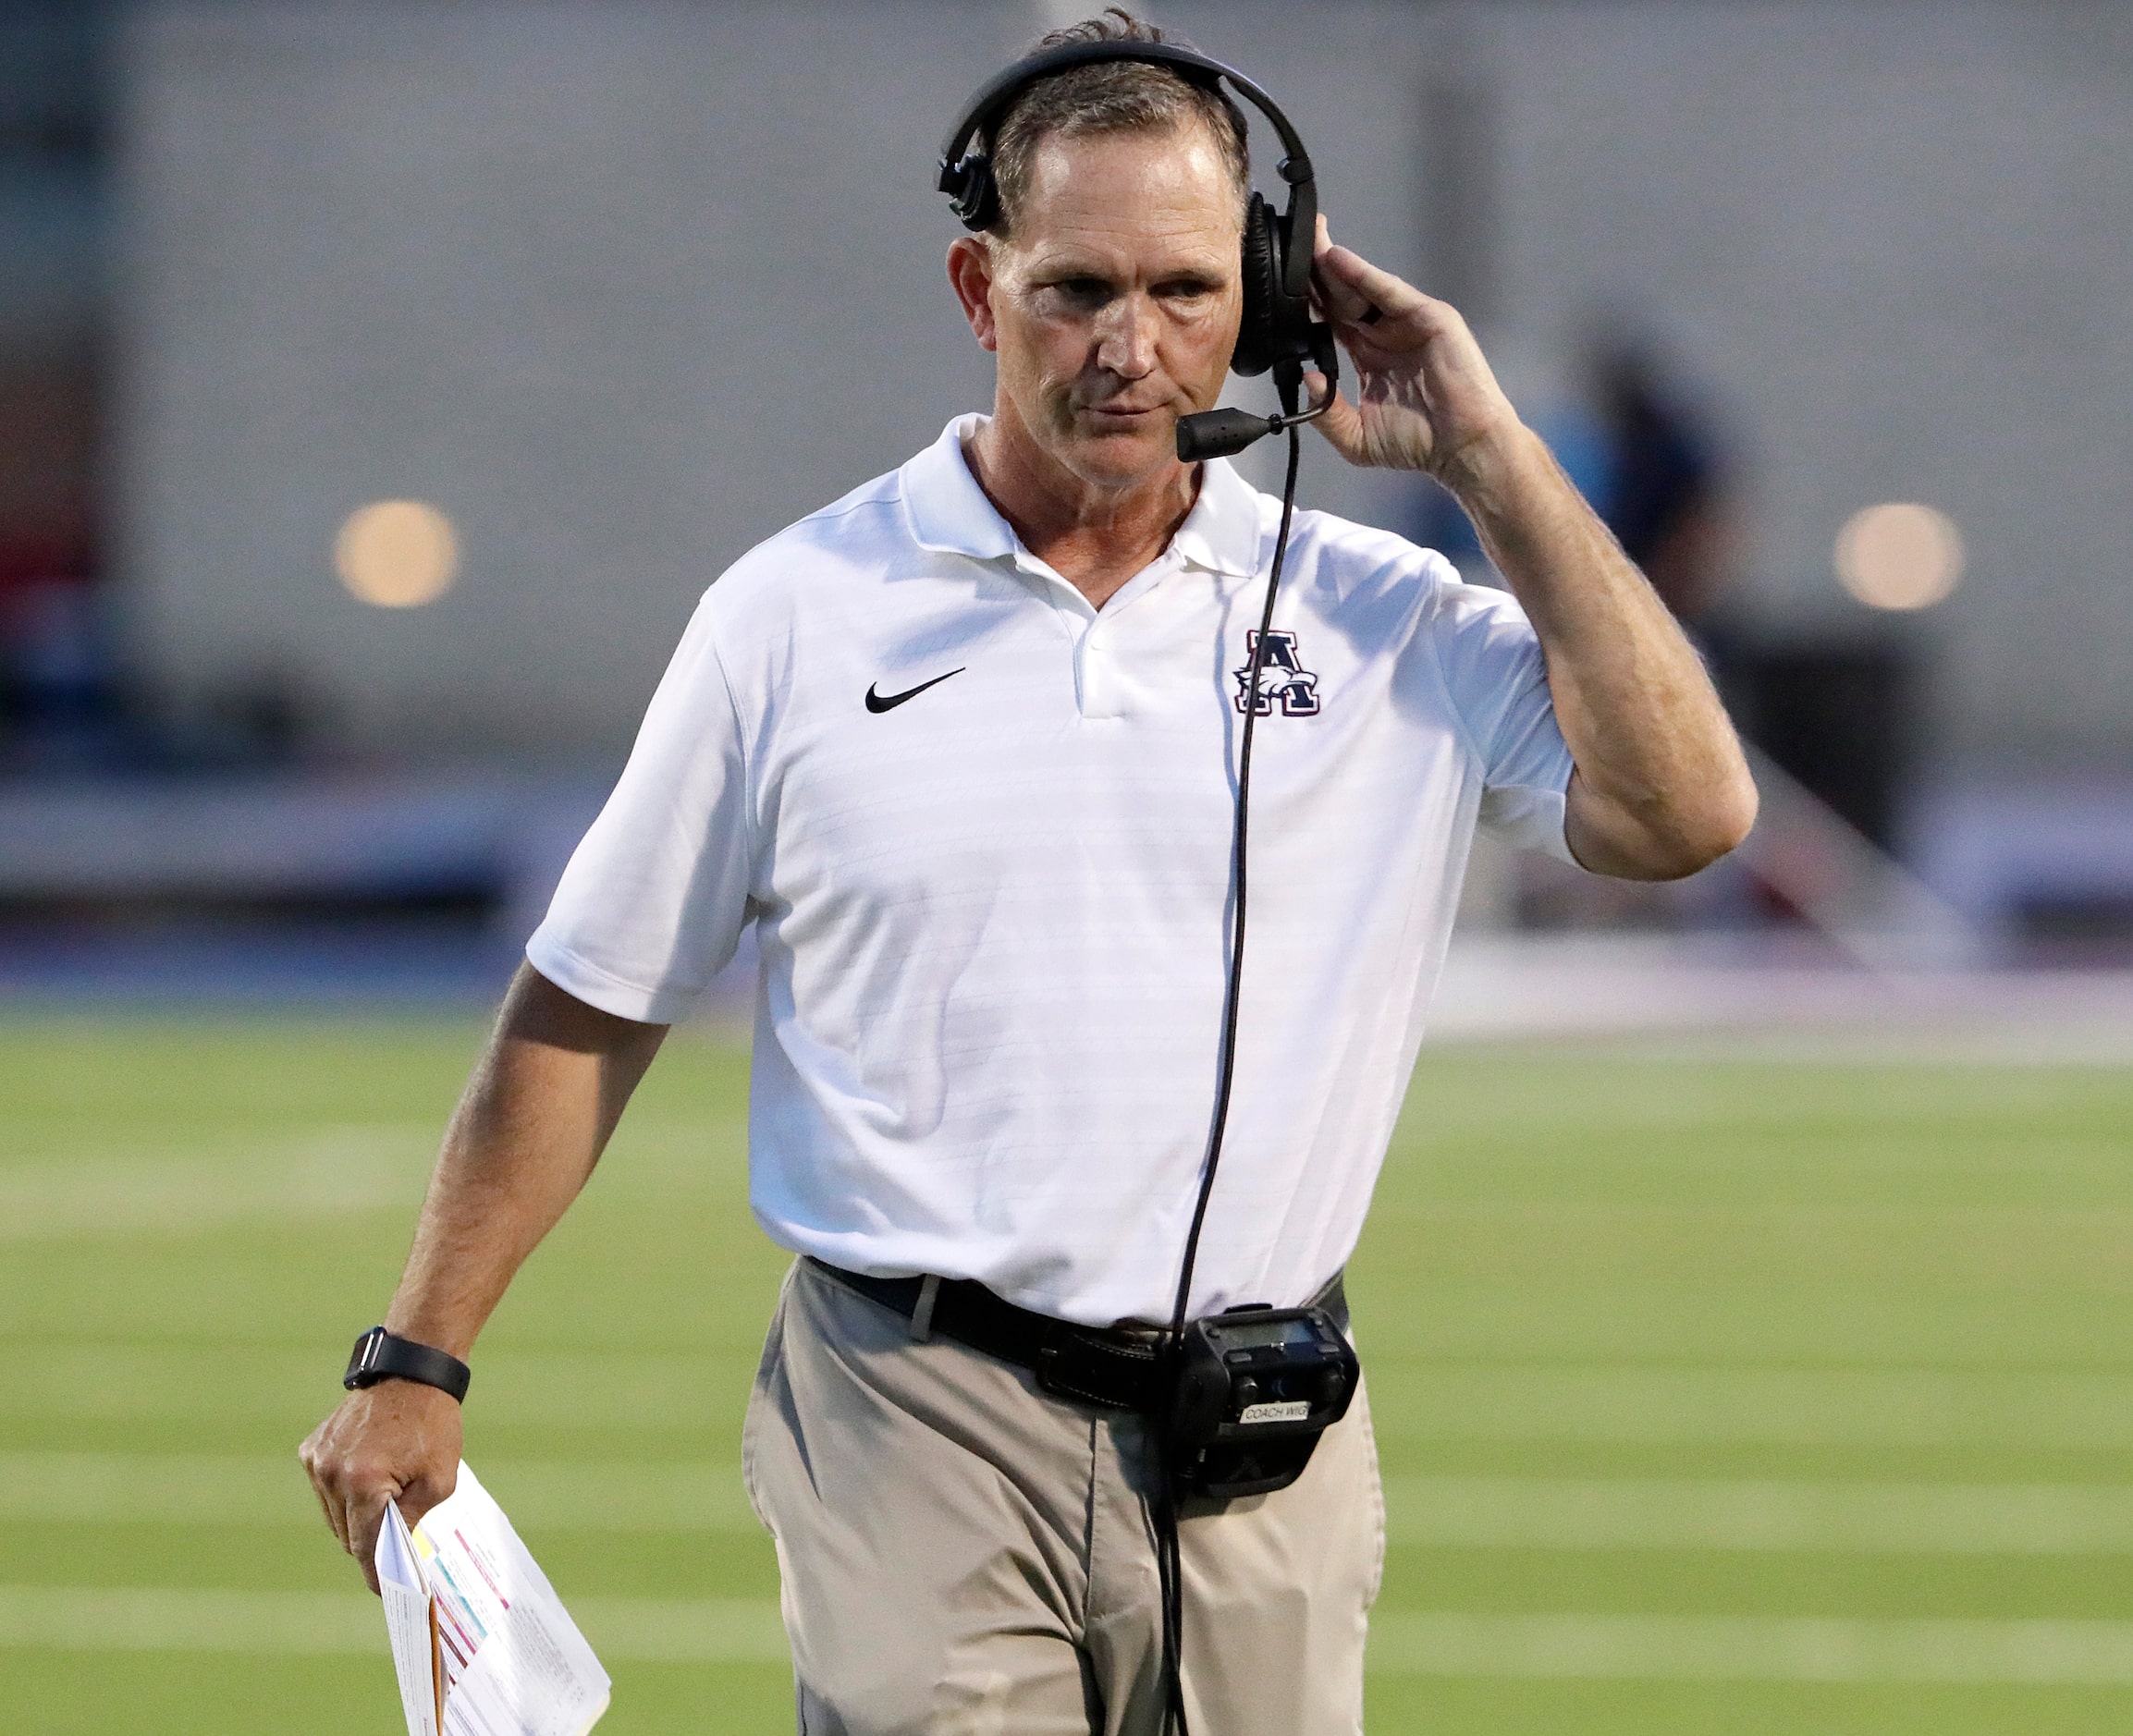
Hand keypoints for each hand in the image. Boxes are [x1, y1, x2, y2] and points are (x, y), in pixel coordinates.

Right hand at [299, 1381, 461, 1593]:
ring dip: (356, 1519)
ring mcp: (317, 1461)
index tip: (387, 1594)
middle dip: (371, 1545)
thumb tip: (396, 1554)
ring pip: (334, 1516)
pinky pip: (326, 1490)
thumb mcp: (437, 1480)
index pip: (365, 1548)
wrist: (411, 1371)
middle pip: (347, 1536)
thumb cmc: (432, 1424)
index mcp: (362, 1483)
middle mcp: (331, 1475)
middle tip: (396, 1550)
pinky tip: (369, 1479)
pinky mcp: (311, 1450)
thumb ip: (412, 1521)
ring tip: (386, 1505)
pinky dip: (345, 1494)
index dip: (377, 1575)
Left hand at [1305, 214, 1525, 489]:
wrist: (1463, 448)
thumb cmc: (1419, 443)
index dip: (1307, 302)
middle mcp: (1384, 333)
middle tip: (1288, 243)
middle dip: (1317, 271)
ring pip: (1362, 288)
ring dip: (1334, 266)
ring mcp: (1407, 322)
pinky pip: (1389, 292)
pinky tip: (1337, 260)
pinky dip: (1363, 275)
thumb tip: (1304, 379)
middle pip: (1343, 296)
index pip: (1330, 321)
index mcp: (1368, 355)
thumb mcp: (1356, 438)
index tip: (1278, 283)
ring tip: (1307, 242)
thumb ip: (1326, 412)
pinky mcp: (1428, 317)